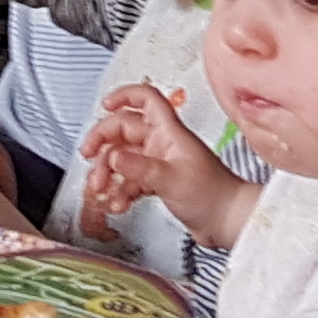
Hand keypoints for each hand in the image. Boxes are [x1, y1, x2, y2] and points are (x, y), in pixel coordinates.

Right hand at [78, 83, 259, 249]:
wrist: (229, 222)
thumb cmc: (213, 196)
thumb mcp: (171, 179)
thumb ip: (139, 167)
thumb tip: (112, 157)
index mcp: (169, 132)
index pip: (146, 99)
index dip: (125, 95)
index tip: (105, 105)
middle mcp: (162, 143)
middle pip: (124, 130)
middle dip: (103, 143)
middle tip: (88, 157)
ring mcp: (159, 162)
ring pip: (123, 158)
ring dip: (108, 172)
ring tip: (100, 188)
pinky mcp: (158, 182)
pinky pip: (130, 179)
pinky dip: (120, 190)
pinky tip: (118, 203)